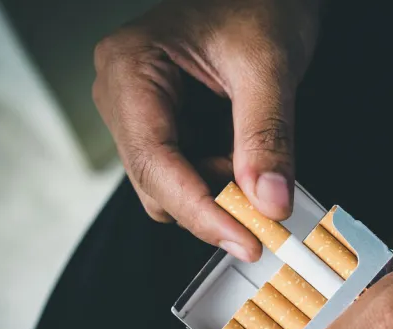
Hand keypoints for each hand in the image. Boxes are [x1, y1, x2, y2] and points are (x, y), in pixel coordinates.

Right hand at [93, 0, 323, 260]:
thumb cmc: (260, 5)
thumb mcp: (268, 66)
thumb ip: (267, 136)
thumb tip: (269, 203)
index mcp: (130, 68)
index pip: (154, 161)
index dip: (200, 212)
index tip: (246, 241)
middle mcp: (122, 94)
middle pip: (155, 183)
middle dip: (211, 204)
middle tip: (267, 210)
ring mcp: (141, 113)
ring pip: (169, 187)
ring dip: (218, 194)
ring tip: (257, 163)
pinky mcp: (165, 126)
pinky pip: (186, 175)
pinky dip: (221, 183)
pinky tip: (246, 161)